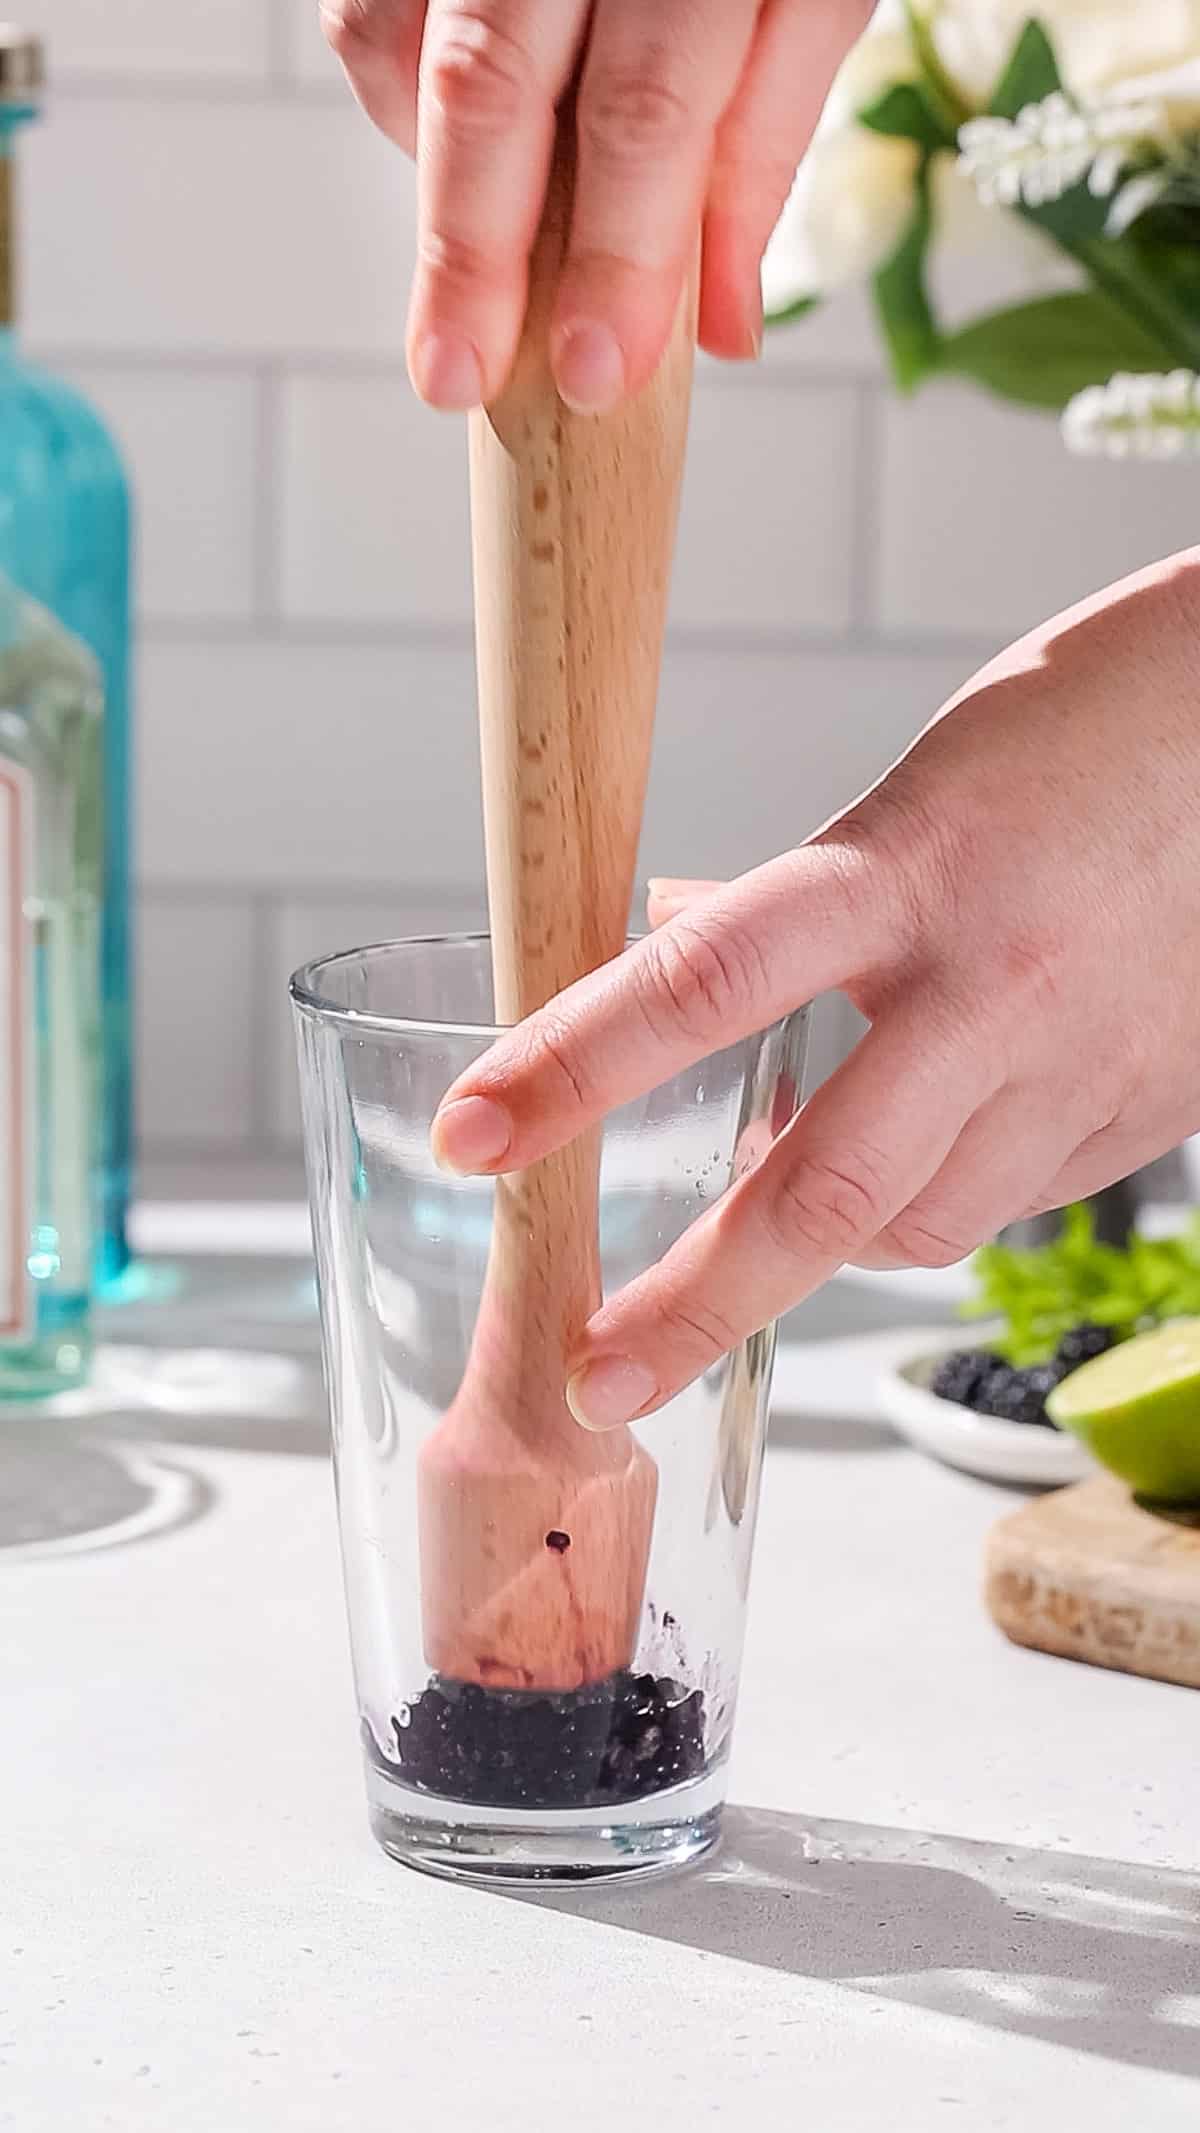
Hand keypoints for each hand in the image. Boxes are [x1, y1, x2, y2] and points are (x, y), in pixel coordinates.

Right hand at [321, 0, 869, 409]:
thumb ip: (759, 153)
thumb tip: (718, 331)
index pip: (649, 106)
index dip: (619, 252)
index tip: (596, 374)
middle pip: (492, 80)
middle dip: (471, 251)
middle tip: (454, 375)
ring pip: (404, 41)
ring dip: (430, 176)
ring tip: (472, 261)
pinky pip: (367, 3)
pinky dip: (398, 94)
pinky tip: (460, 142)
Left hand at [430, 550, 1199, 1429]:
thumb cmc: (1100, 726)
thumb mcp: (922, 783)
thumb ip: (809, 893)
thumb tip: (676, 935)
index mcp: (911, 869)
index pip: (705, 980)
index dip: (571, 1064)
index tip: (473, 1134)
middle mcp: (993, 987)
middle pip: (819, 1186)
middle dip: (691, 1303)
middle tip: (592, 1380)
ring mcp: (1079, 1067)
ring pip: (913, 1223)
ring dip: (818, 1245)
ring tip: (762, 1225)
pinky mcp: (1143, 1117)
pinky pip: (1004, 1203)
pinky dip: (929, 1201)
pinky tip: (916, 1154)